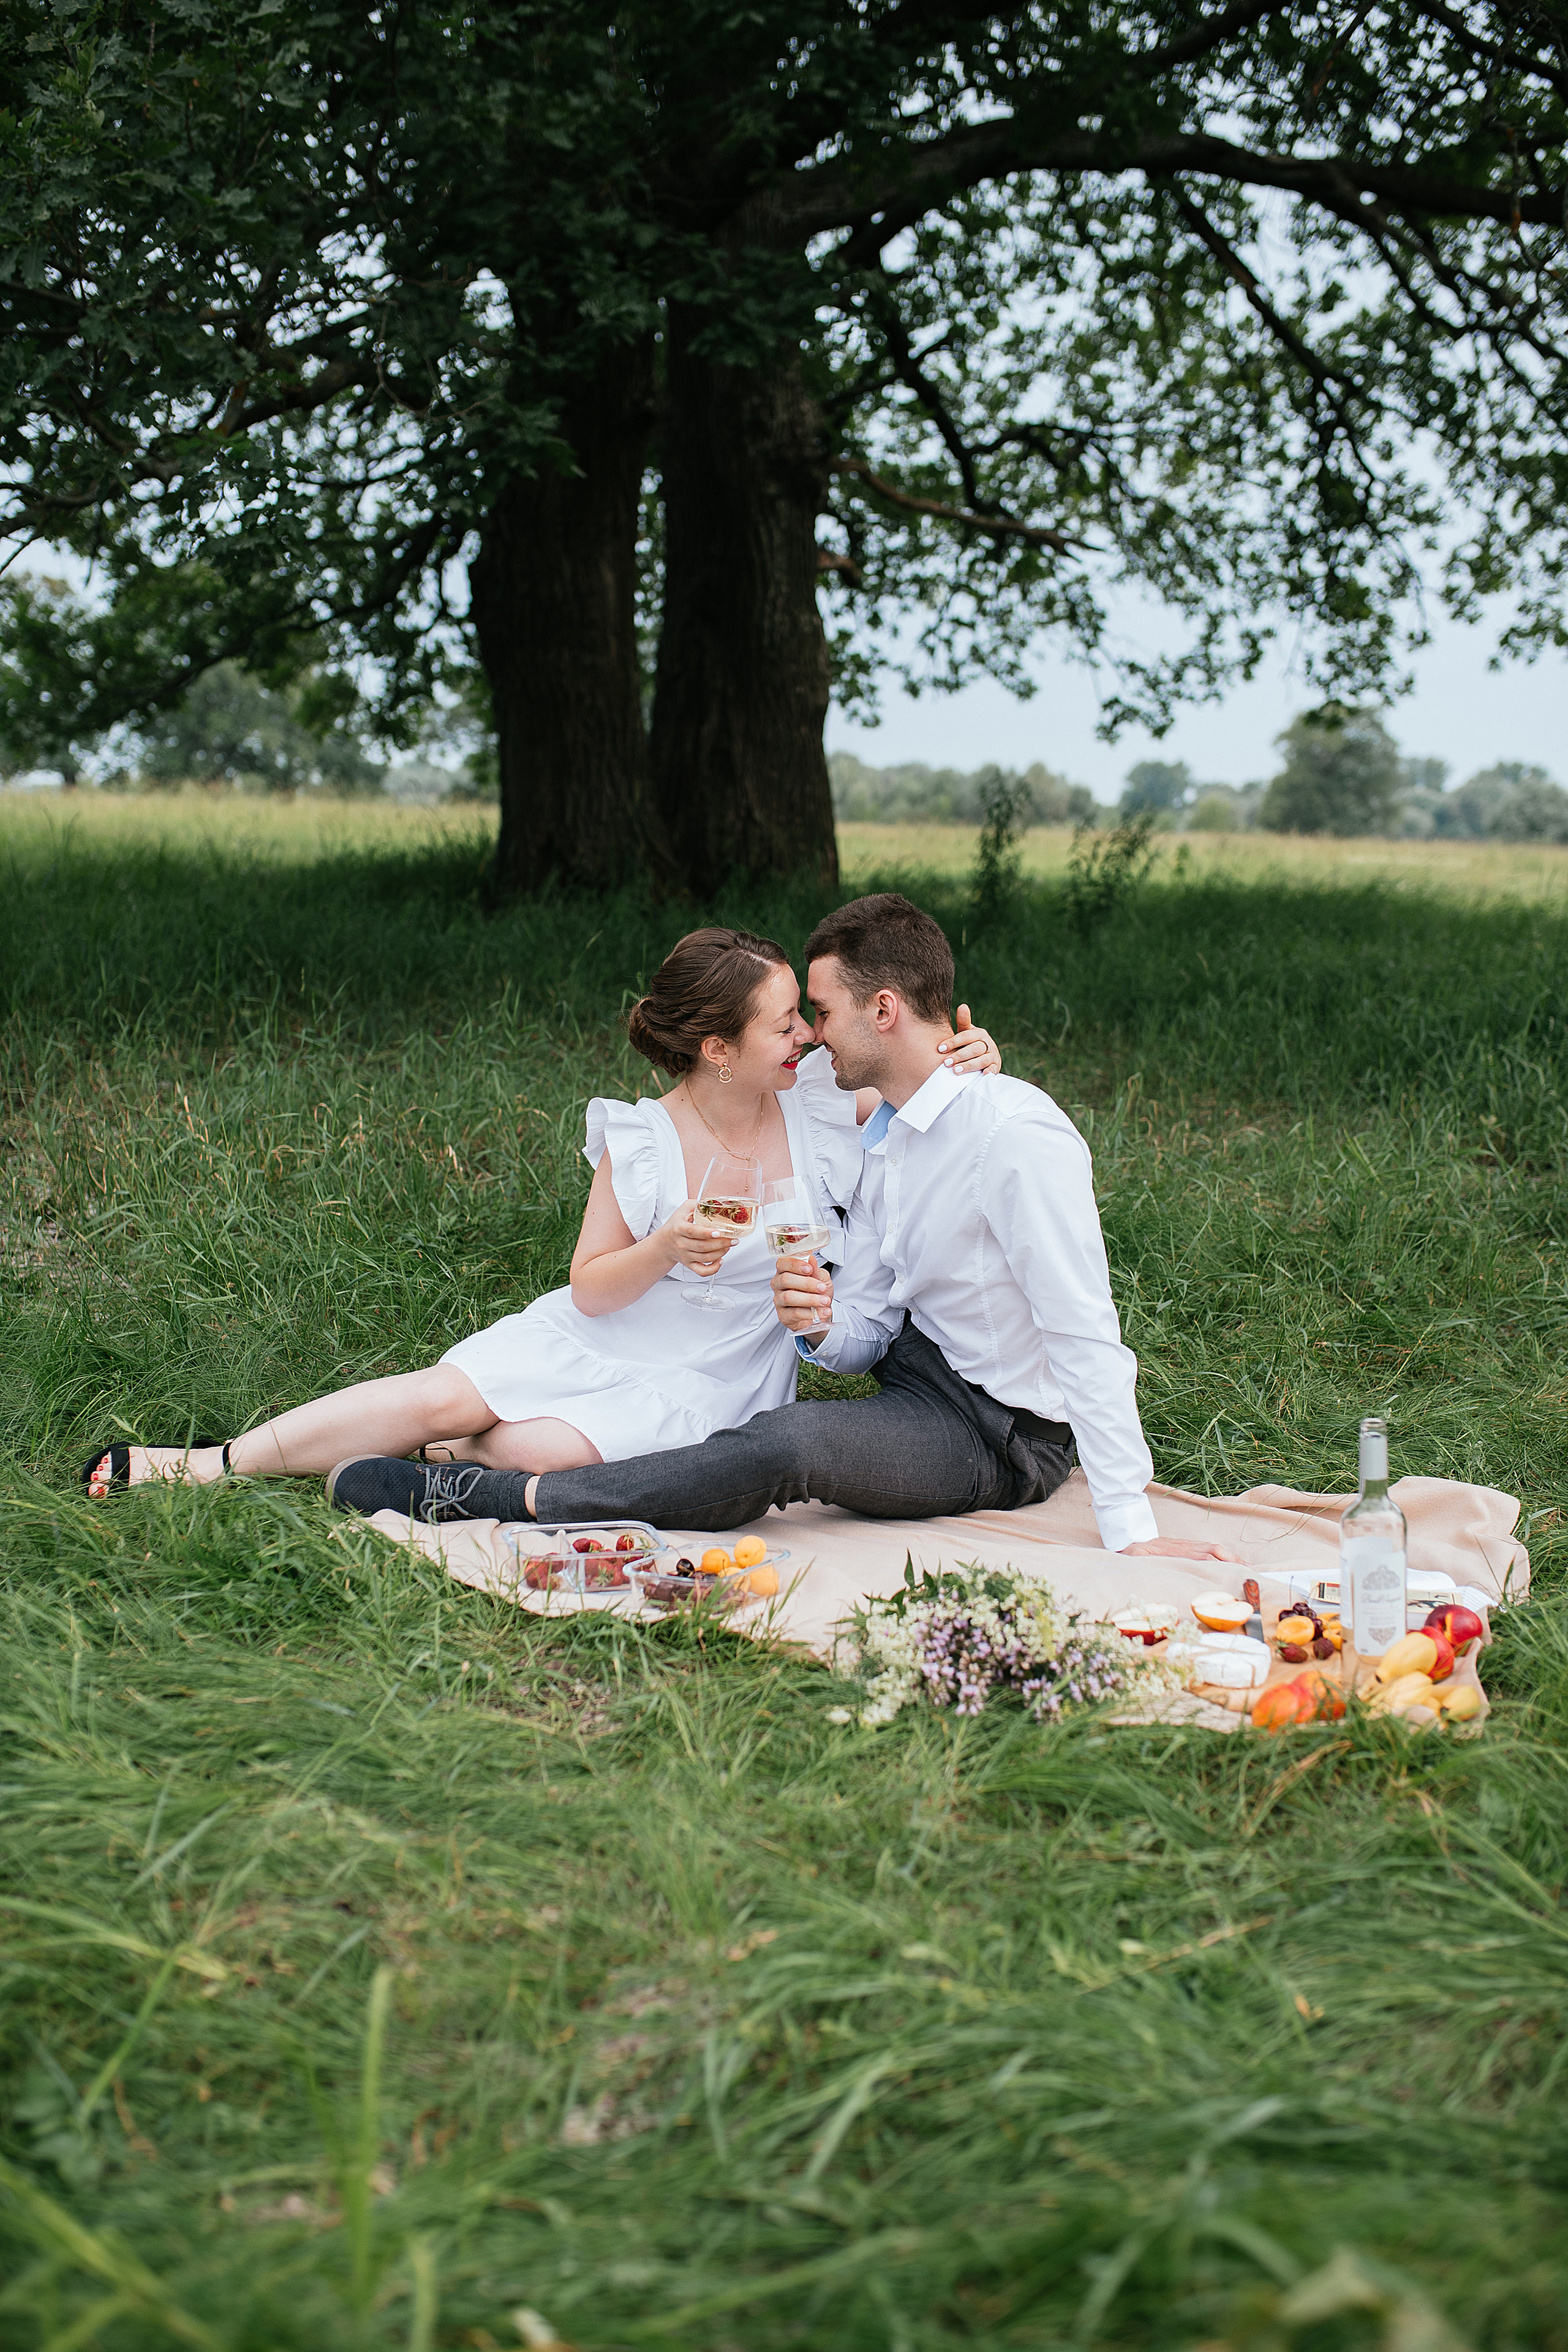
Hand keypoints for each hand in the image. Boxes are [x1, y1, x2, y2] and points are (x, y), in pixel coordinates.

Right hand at [664, 1201, 739, 1276]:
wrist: (664, 1242)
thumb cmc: (676, 1224)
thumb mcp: (684, 1209)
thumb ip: (697, 1204)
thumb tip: (716, 1202)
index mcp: (679, 1228)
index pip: (693, 1232)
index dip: (707, 1233)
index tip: (719, 1232)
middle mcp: (681, 1244)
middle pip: (703, 1246)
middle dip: (721, 1243)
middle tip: (733, 1239)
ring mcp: (685, 1256)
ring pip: (705, 1258)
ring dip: (721, 1252)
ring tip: (729, 1245)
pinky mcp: (689, 1264)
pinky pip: (701, 1271)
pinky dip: (713, 1269)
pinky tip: (720, 1260)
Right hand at [772, 1252, 832, 1335]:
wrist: (820, 1313)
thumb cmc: (817, 1293)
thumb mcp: (821, 1279)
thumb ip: (815, 1270)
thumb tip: (811, 1259)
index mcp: (785, 1271)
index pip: (782, 1263)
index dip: (795, 1265)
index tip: (809, 1269)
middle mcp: (779, 1285)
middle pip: (785, 1280)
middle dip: (806, 1283)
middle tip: (822, 1287)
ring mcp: (779, 1300)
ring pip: (789, 1297)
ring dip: (810, 1299)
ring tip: (824, 1301)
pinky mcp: (784, 1316)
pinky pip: (795, 1313)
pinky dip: (811, 1313)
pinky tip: (821, 1311)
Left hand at [937, 1002, 1001, 1074]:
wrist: (985, 1056)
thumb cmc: (970, 1044)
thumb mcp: (966, 1032)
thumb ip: (963, 1021)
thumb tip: (962, 1005)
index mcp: (979, 1033)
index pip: (966, 1036)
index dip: (953, 1042)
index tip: (940, 1048)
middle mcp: (988, 1043)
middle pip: (974, 1049)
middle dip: (959, 1055)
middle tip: (946, 1062)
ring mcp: (992, 1055)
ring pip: (982, 1060)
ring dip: (969, 1065)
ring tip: (955, 1070)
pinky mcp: (996, 1066)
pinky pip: (993, 1069)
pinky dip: (989, 1072)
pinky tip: (981, 1075)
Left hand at [1120, 1536, 1240, 1560]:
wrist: (1129, 1539)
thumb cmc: (1133, 1553)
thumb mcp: (1134, 1557)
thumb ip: (1140, 1558)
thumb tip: (1142, 1559)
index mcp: (1174, 1551)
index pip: (1200, 1557)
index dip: (1216, 1563)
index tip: (1231, 1572)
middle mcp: (1184, 1547)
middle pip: (1212, 1551)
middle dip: (1231, 1560)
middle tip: (1248, 1570)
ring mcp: (1187, 1545)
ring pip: (1213, 1549)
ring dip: (1230, 1557)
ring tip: (1247, 1567)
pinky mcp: (1186, 1547)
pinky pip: (1208, 1549)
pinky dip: (1223, 1555)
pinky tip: (1232, 1563)